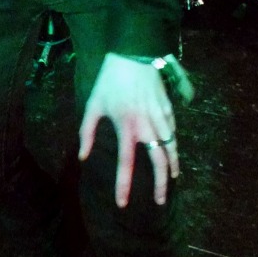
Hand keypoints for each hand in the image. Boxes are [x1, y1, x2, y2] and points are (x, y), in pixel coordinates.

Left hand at [78, 54, 178, 207]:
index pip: (126, 163)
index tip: (123, 204)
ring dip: (173, 166)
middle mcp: (146, 125)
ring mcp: (160, 116)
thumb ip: (87, 132)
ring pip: (172, 147)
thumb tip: (83, 157)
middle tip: (161, 201)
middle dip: (161, 184)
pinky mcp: (168, 106)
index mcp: (126, 126)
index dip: (124, 186)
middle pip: (159, 161)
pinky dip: (174, 143)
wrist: (134, 51)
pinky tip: (173, 151)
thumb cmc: (110, 78)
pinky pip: (174, 130)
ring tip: (172, 179)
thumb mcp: (93, 104)